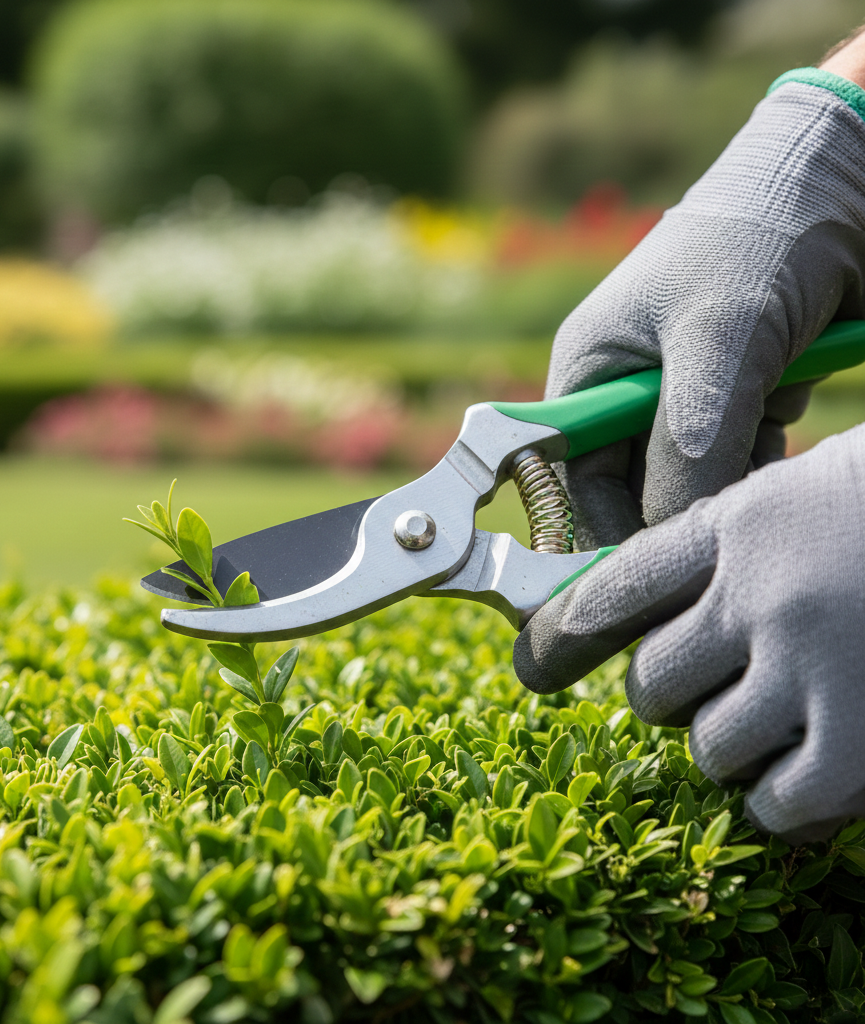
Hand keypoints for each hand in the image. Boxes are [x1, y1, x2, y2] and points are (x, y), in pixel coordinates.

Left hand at [515, 426, 864, 843]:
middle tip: (714, 687)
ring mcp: (815, 671)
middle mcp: (761, 598)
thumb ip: (731, 544)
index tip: (537, 662)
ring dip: (731, 748)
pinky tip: (814, 778)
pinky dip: (782, 804)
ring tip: (780, 723)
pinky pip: (779, 803)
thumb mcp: (803, 493)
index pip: (615, 586)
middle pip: (649, 683)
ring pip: (708, 747)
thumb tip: (661, 607)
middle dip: (669, 696)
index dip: (564, 631)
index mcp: (740, 527)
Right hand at [547, 71, 864, 549]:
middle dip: (666, 525)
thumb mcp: (716, 342)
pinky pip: (741, 464)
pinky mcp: (742, 399)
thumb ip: (688, 442)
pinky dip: (761, 481)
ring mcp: (687, 398)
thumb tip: (668, 540)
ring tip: (751, 527)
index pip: (571, 479)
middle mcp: (627, 393)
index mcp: (589, 373)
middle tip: (704, 568)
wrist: (845, 178)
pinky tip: (783, 491)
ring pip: (691, 485)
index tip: (636, 584)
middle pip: (631, 491)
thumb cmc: (756, 239)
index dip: (596, 534)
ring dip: (721, 507)